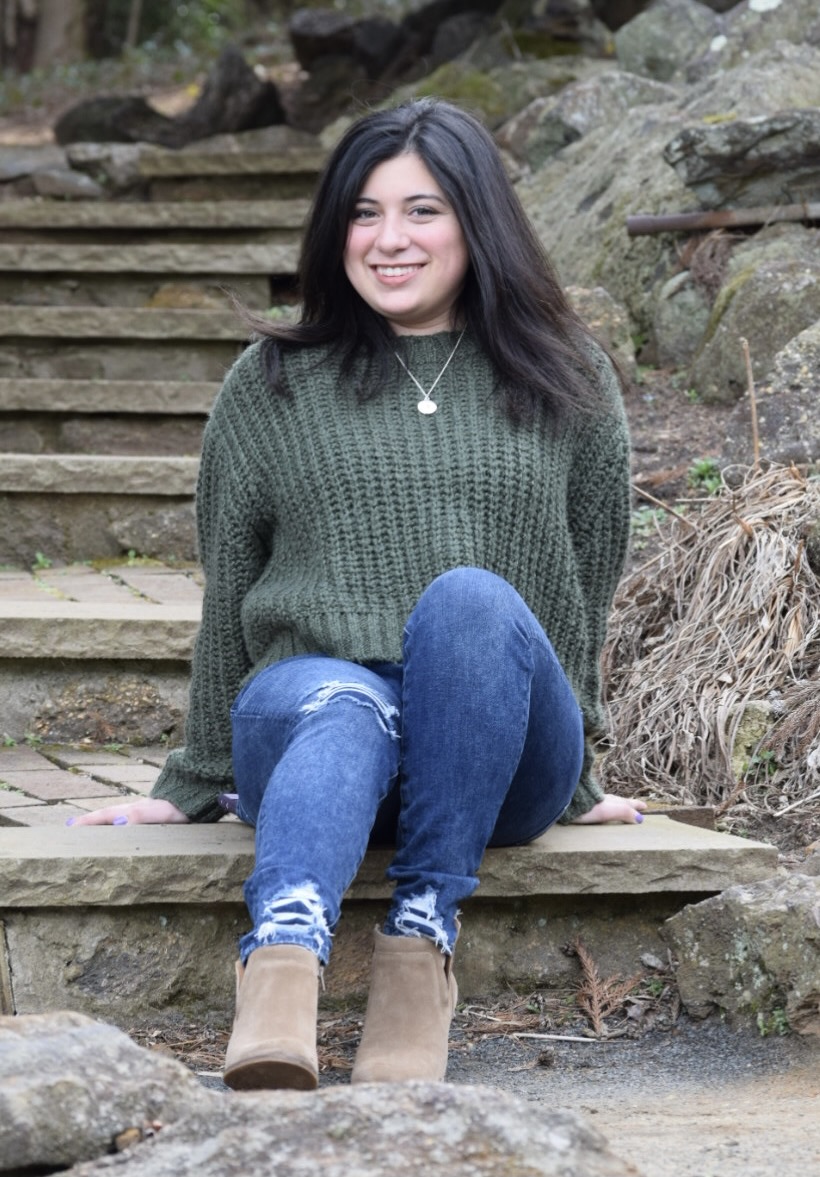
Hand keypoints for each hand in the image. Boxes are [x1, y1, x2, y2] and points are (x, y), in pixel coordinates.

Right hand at [66, 799, 188, 825]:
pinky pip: (134, 819)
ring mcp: (148, 810)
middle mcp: (139, 808)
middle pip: (110, 813)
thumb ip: (138, 817)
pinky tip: (125, 827)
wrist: (203, 791)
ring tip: (91, 828)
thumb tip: (115, 823)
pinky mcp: (159, 813)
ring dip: (104, 822)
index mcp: (135, 809)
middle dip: (91, 821)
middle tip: (71, 826)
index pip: (106, 815)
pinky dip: (122, 823)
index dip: (88, 821)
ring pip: (121, 815)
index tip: (69, 826)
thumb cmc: (183, 805)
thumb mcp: (160, 813)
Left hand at [570, 794, 646, 824]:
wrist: (562, 800)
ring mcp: (590, 800)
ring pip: (605, 801)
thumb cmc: (584, 806)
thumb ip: (623, 813)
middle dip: (625, 803)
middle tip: (634, 805)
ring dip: (613, 804)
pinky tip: (595, 809)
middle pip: (616, 801)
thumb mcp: (607, 811)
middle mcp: (601, 799)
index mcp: (609, 801)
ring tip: (617, 807)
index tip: (645, 806)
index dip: (635, 806)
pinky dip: (600, 805)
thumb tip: (640, 819)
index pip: (625, 804)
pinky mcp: (580, 804)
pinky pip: (594, 804)